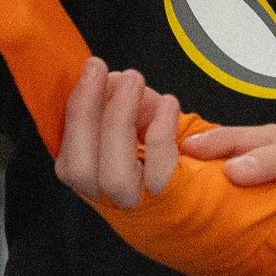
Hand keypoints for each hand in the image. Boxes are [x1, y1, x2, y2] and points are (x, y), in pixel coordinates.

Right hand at [57, 58, 181, 207]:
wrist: (209, 198)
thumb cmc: (172, 157)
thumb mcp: (142, 123)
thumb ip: (124, 103)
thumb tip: (112, 80)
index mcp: (91, 178)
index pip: (66, 154)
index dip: (74, 112)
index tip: (89, 70)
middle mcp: (107, 198)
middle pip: (78, 168)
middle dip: (85, 112)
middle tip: (100, 69)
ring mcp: (136, 205)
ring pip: (113, 176)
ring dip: (118, 120)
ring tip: (132, 80)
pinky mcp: (169, 204)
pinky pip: (158, 172)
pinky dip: (160, 132)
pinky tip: (168, 104)